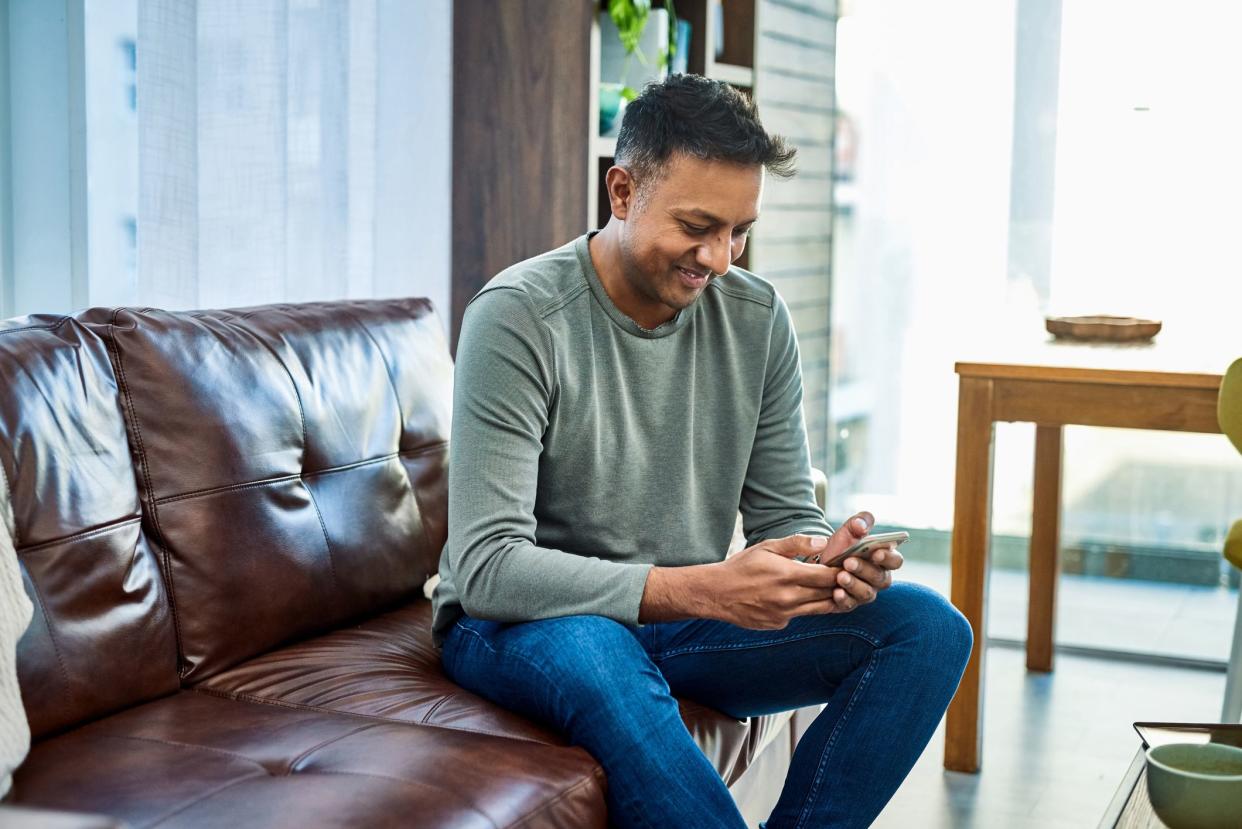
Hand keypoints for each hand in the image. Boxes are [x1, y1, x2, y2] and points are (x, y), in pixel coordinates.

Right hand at [704, 533, 848, 628]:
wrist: (716, 593)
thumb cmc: (742, 566)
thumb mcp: (768, 547)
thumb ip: (797, 543)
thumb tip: (823, 542)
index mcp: (788, 575)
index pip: (828, 576)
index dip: (841, 571)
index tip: (848, 566)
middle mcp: (789, 598)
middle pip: (828, 594)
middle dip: (839, 585)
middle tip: (847, 576)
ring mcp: (784, 614)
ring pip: (820, 609)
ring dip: (828, 598)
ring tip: (832, 588)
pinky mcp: (779, 624)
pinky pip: (800, 615)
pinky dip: (805, 606)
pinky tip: (801, 597)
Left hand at [820, 511, 903, 608]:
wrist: (819, 563)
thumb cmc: (841, 546)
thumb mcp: (848, 531)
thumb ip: (858, 522)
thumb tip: (861, 526)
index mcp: (883, 559)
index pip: (895, 561)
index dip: (888, 558)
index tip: (876, 553)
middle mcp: (878, 579)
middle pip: (881, 578)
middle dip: (865, 570)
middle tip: (849, 562)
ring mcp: (865, 592)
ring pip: (866, 593)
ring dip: (854, 584)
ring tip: (840, 576)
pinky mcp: (850, 603)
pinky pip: (850, 605)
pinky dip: (844, 599)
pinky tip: (836, 592)